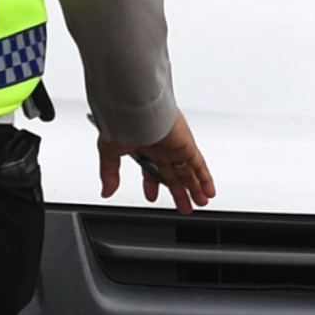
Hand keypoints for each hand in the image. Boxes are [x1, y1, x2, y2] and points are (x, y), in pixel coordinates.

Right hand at [100, 118, 216, 207]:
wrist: (135, 107)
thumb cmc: (122, 121)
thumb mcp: (110, 153)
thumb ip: (110, 173)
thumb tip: (106, 191)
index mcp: (144, 148)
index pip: (152, 170)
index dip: (153, 185)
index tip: (153, 196)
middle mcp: (161, 148)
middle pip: (174, 175)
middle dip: (179, 192)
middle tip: (185, 206)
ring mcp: (175, 147)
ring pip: (188, 171)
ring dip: (195, 188)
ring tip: (200, 202)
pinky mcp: (186, 146)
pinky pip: (199, 165)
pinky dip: (205, 178)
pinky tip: (208, 191)